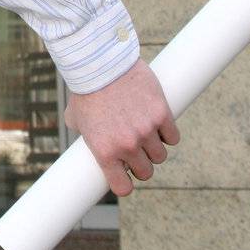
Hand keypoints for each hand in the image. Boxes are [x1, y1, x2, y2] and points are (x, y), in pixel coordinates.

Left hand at [63, 58, 179, 196]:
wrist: (100, 62)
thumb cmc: (85, 89)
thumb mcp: (76, 117)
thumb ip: (84, 133)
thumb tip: (87, 140)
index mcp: (105, 151)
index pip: (123, 187)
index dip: (125, 182)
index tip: (125, 175)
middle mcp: (127, 145)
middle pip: (146, 172)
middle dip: (141, 163)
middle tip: (136, 149)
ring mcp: (146, 130)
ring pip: (160, 155)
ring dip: (154, 147)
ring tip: (146, 133)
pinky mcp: (161, 114)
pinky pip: (173, 136)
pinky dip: (168, 132)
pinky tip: (159, 123)